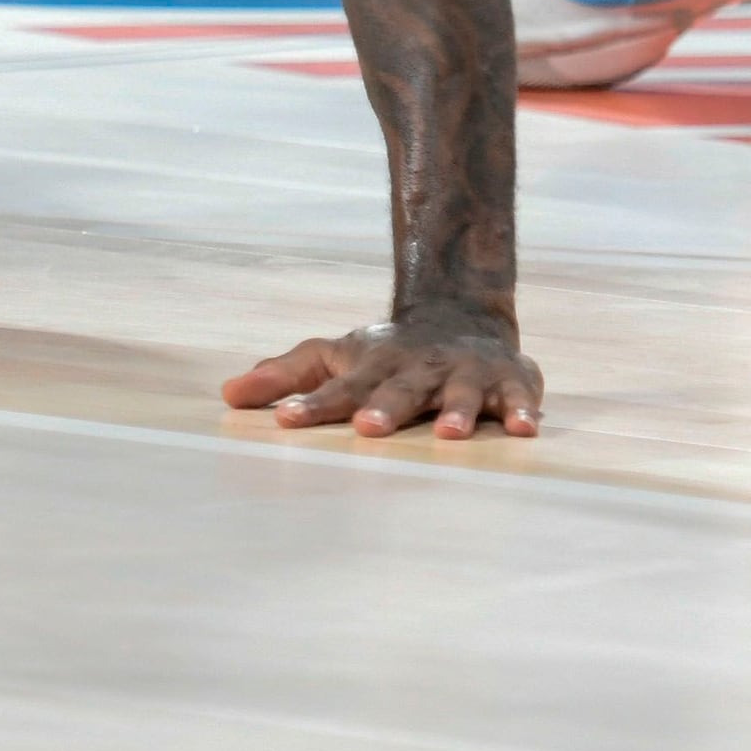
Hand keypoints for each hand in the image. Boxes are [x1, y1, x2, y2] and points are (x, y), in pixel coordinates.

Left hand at [223, 312, 542, 441]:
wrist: (460, 315)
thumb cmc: (385, 353)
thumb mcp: (334, 356)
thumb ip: (285, 376)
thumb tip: (226, 394)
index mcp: (374, 368)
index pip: (337, 390)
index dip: (312, 406)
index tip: (285, 422)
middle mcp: (418, 371)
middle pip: (399, 392)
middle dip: (385, 410)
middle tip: (368, 429)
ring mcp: (465, 376)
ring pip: (461, 396)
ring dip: (457, 414)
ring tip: (450, 434)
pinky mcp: (509, 381)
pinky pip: (518, 397)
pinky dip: (522, 411)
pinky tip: (524, 430)